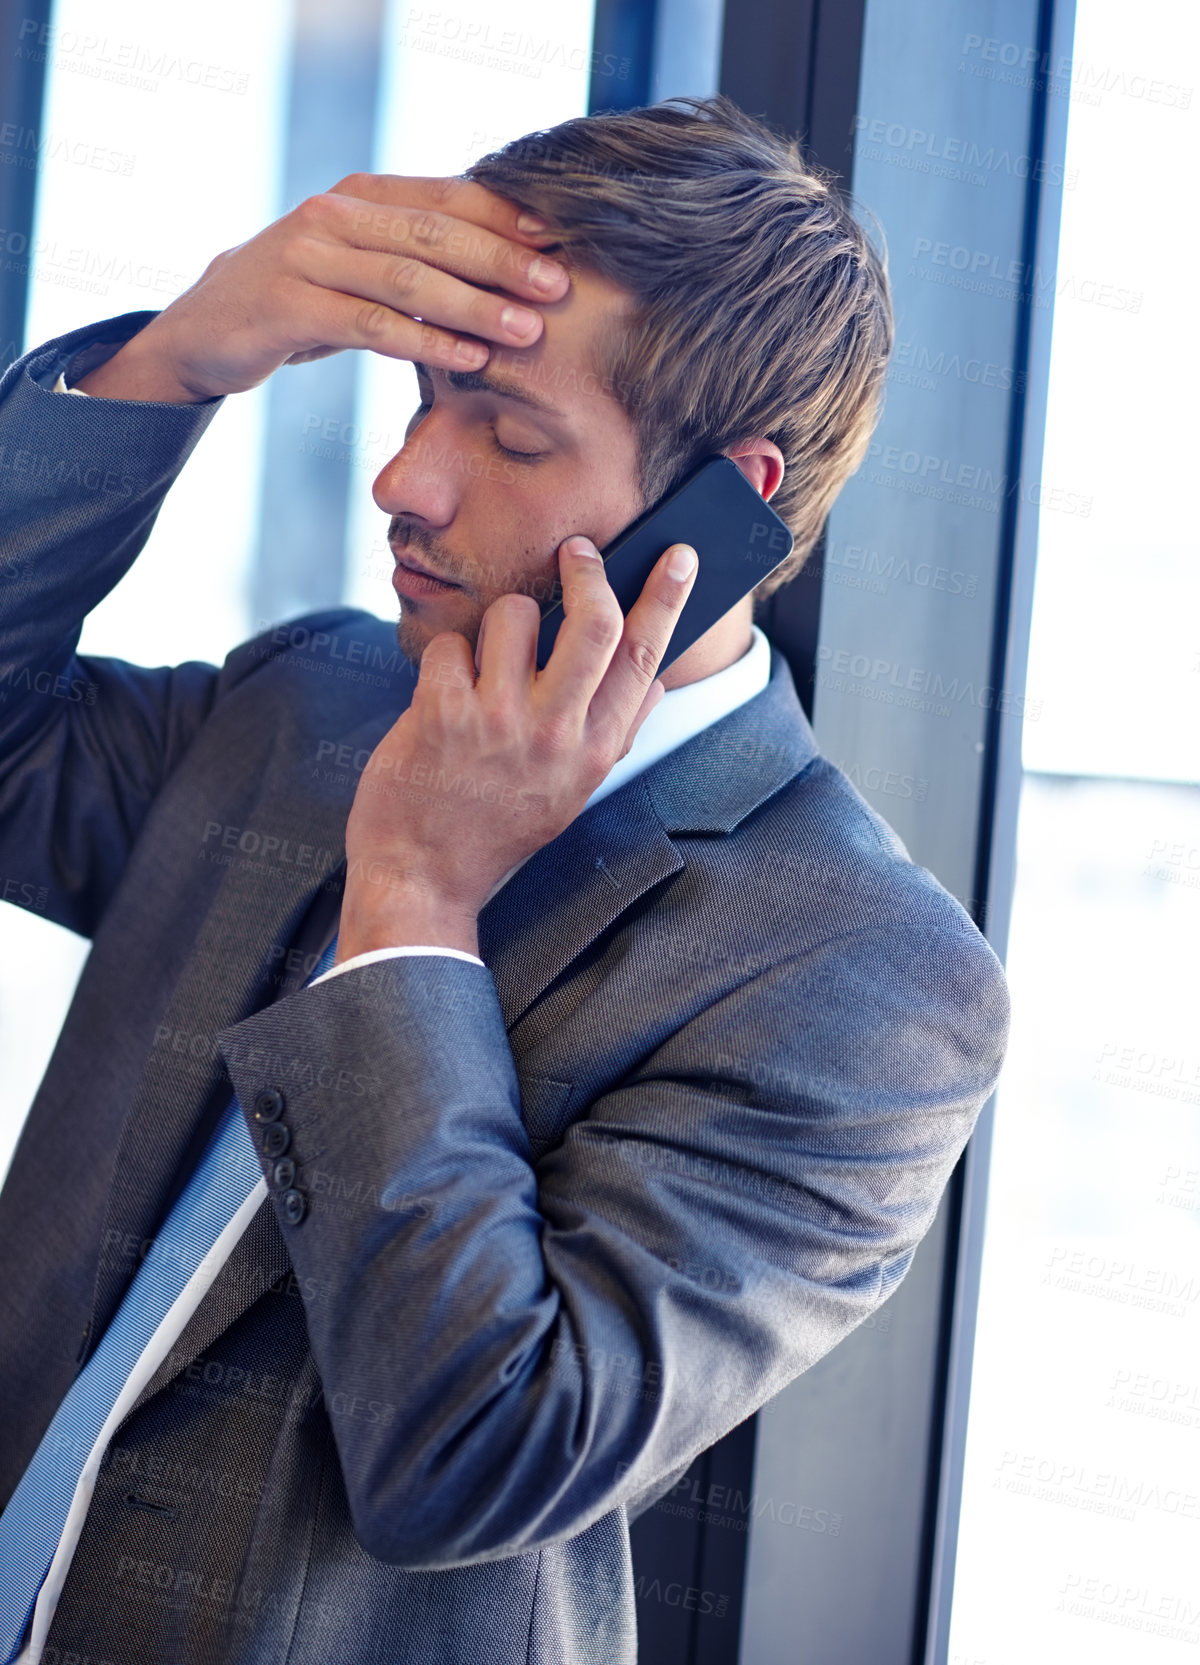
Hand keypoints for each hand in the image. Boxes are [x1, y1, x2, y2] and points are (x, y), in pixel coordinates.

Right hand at [75, 175, 567, 402]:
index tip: (559, 242)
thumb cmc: (303, 299)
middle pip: (435, 235)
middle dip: (503, 261)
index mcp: (360, 197)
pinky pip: (370, 325)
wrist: (208, 329)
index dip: (504, 217)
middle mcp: (334, 216)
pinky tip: (469, 358)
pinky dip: (425, 341)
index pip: (446, 197)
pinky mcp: (287, 306)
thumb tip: (510, 261)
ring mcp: (307, 258)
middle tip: (557, 288)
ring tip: (526, 330)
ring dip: (474, 305)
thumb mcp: (360, 267)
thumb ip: (417, 257)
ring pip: (407, 280)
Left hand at [335, 538, 699, 960]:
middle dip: (589, 570)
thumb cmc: (496, 827)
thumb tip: (657, 683)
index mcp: (593, 752)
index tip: (682, 557)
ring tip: (484, 663)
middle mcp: (554, 735)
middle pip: (595, 622)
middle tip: (577, 551)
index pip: (644, 660)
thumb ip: (613, 735)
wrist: (422, 874)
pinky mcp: (442, 713)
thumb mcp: (570, 792)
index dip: (667, 600)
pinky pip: (451, 644)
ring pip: (515, 615)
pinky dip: (444, 661)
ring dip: (499, 624)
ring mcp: (498, 723)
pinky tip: (440, 698)